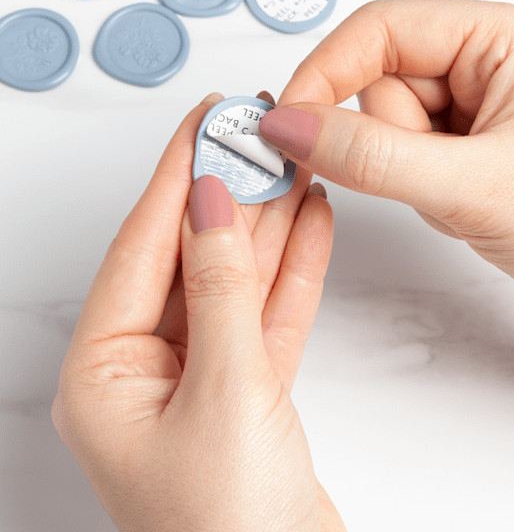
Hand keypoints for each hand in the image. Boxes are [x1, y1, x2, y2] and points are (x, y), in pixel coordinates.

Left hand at [51, 93, 344, 531]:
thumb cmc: (230, 529)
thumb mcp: (224, 390)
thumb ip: (220, 287)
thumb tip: (210, 203)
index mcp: (106, 374)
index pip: (141, 246)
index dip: (177, 175)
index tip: (204, 119)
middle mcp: (146, 370)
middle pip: (191, 254)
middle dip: (229, 191)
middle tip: (256, 132)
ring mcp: (202, 375)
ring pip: (237, 276)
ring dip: (268, 221)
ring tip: (294, 163)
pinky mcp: (250, 386)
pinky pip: (269, 309)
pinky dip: (293, 266)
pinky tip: (312, 221)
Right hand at [259, 0, 513, 433]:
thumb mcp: (469, 187)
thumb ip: (366, 153)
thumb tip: (283, 123)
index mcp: (509, 31)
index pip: (382, 27)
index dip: (325, 73)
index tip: (285, 126)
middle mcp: (500, 53)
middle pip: (387, 77)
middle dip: (394, 141)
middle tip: (445, 183)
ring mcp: (494, 99)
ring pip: (398, 122)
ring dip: (414, 171)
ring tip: (473, 201)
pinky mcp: (489, 142)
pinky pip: (419, 152)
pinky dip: (429, 188)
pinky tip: (478, 210)